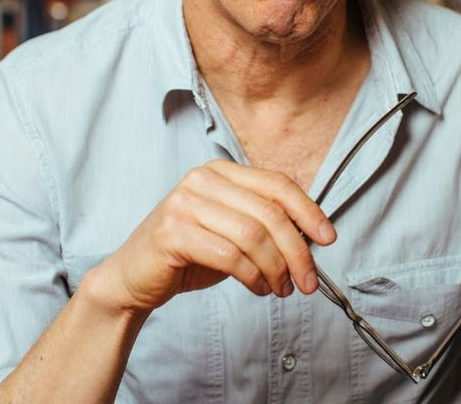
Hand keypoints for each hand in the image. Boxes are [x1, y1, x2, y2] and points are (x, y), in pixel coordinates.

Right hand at [88, 160, 336, 314]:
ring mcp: (185, 203)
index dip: (308, 210)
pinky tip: (258, 288)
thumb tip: (313, 236)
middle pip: (269, 212)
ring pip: (253, 235)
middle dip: (297, 250)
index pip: (277, 184)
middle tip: (308, 281)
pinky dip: (253, 276)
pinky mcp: (173, 233)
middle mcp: (202, 179)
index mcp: (221, 171)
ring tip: (281, 288)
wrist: (132, 277)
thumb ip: (264, 224)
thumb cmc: (188, 253)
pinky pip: (230, 256)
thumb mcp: (232, 230)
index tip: (328, 237)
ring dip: (276, 268)